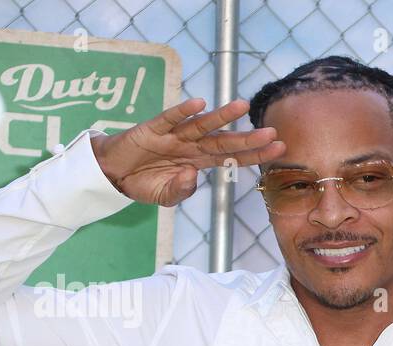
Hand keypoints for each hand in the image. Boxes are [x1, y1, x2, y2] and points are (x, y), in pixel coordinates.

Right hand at [91, 98, 285, 206]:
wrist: (113, 175)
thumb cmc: (143, 183)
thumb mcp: (165, 196)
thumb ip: (180, 190)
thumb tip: (192, 177)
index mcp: (198, 162)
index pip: (232, 157)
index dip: (255, 154)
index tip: (278, 148)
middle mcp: (191, 146)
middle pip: (223, 141)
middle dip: (247, 138)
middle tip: (272, 132)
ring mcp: (173, 136)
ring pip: (201, 125)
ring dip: (221, 116)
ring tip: (242, 106)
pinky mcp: (152, 129)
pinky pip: (169, 118)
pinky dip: (182, 111)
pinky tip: (199, 103)